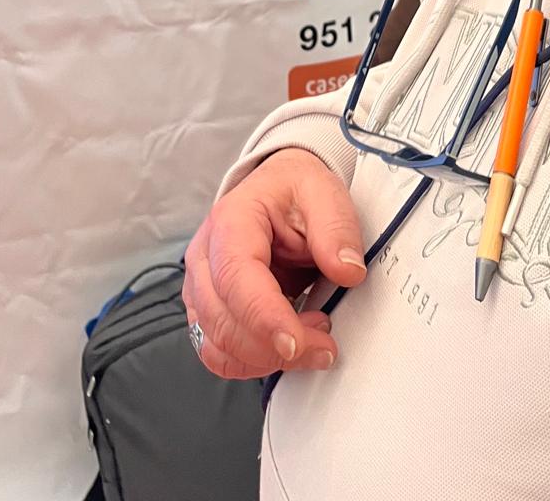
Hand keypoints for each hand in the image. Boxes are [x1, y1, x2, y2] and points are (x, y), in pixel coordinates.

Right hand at [183, 148, 366, 379]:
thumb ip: (337, 230)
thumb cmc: (295, 189)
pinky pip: (219, 352)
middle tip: (325, 343)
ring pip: (218, 345)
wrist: (280, 188)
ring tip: (313, 341)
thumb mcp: (325, 194)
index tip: (297, 343)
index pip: (235, 278)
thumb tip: (348, 271)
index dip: (263, 317)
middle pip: (224, 320)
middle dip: (275, 346)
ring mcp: (202, 286)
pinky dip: (253, 361)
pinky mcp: (209, 309)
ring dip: (266, 358)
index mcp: (231, 221)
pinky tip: (288, 347)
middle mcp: (205, 256)